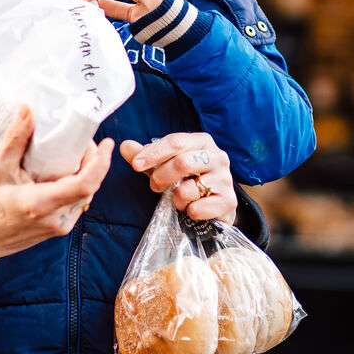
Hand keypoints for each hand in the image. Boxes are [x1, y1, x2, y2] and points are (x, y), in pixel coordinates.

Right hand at [0, 107, 113, 259]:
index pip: (84, 184)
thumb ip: (15, 139)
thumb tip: (28, 110)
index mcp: (41, 203)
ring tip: (76, 151)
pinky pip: (79, 202)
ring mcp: (61, 226)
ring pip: (87, 194)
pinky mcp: (62, 228)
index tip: (107, 143)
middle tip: (83, 140)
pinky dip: (78, 184)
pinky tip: (66, 171)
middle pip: (90, 185)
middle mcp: (57, 218)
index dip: (100, 163)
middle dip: (93, 160)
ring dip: (87, 172)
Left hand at [120, 133, 235, 222]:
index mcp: (202, 141)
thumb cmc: (186, 180)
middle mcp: (218, 156)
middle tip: (155, 186)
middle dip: (162, 177)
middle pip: (182, 163)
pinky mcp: (229, 201)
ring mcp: (226, 178)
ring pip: (189, 188)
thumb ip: (144, 156)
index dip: (152, 154)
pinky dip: (188, 211)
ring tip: (177, 199)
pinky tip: (192, 209)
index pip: (175, 142)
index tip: (135, 165)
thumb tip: (125, 146)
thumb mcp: (162, 166)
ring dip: (176, 198)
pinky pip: (198, 208)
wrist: (212, 207)